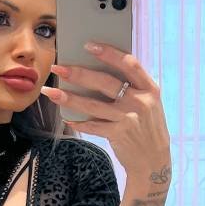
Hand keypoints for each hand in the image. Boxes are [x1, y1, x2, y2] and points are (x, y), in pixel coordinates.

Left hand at [42, 43, 170, 183]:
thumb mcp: (148, 103)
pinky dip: (78, 122)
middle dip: (79, 73)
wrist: (154, 160)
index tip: (89, 45)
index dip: (109, 53)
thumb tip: (96, 70)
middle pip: (105, 82)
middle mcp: (140, 102)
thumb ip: (131, 88)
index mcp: (149, 88)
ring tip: (50, 91)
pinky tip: (66, 117)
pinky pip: (93, 125)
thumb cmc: (147, 126)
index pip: (129, 64)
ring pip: (93, 105)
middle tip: (58, 68)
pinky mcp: (119, 134)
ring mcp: (129, 119)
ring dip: (69, 98)